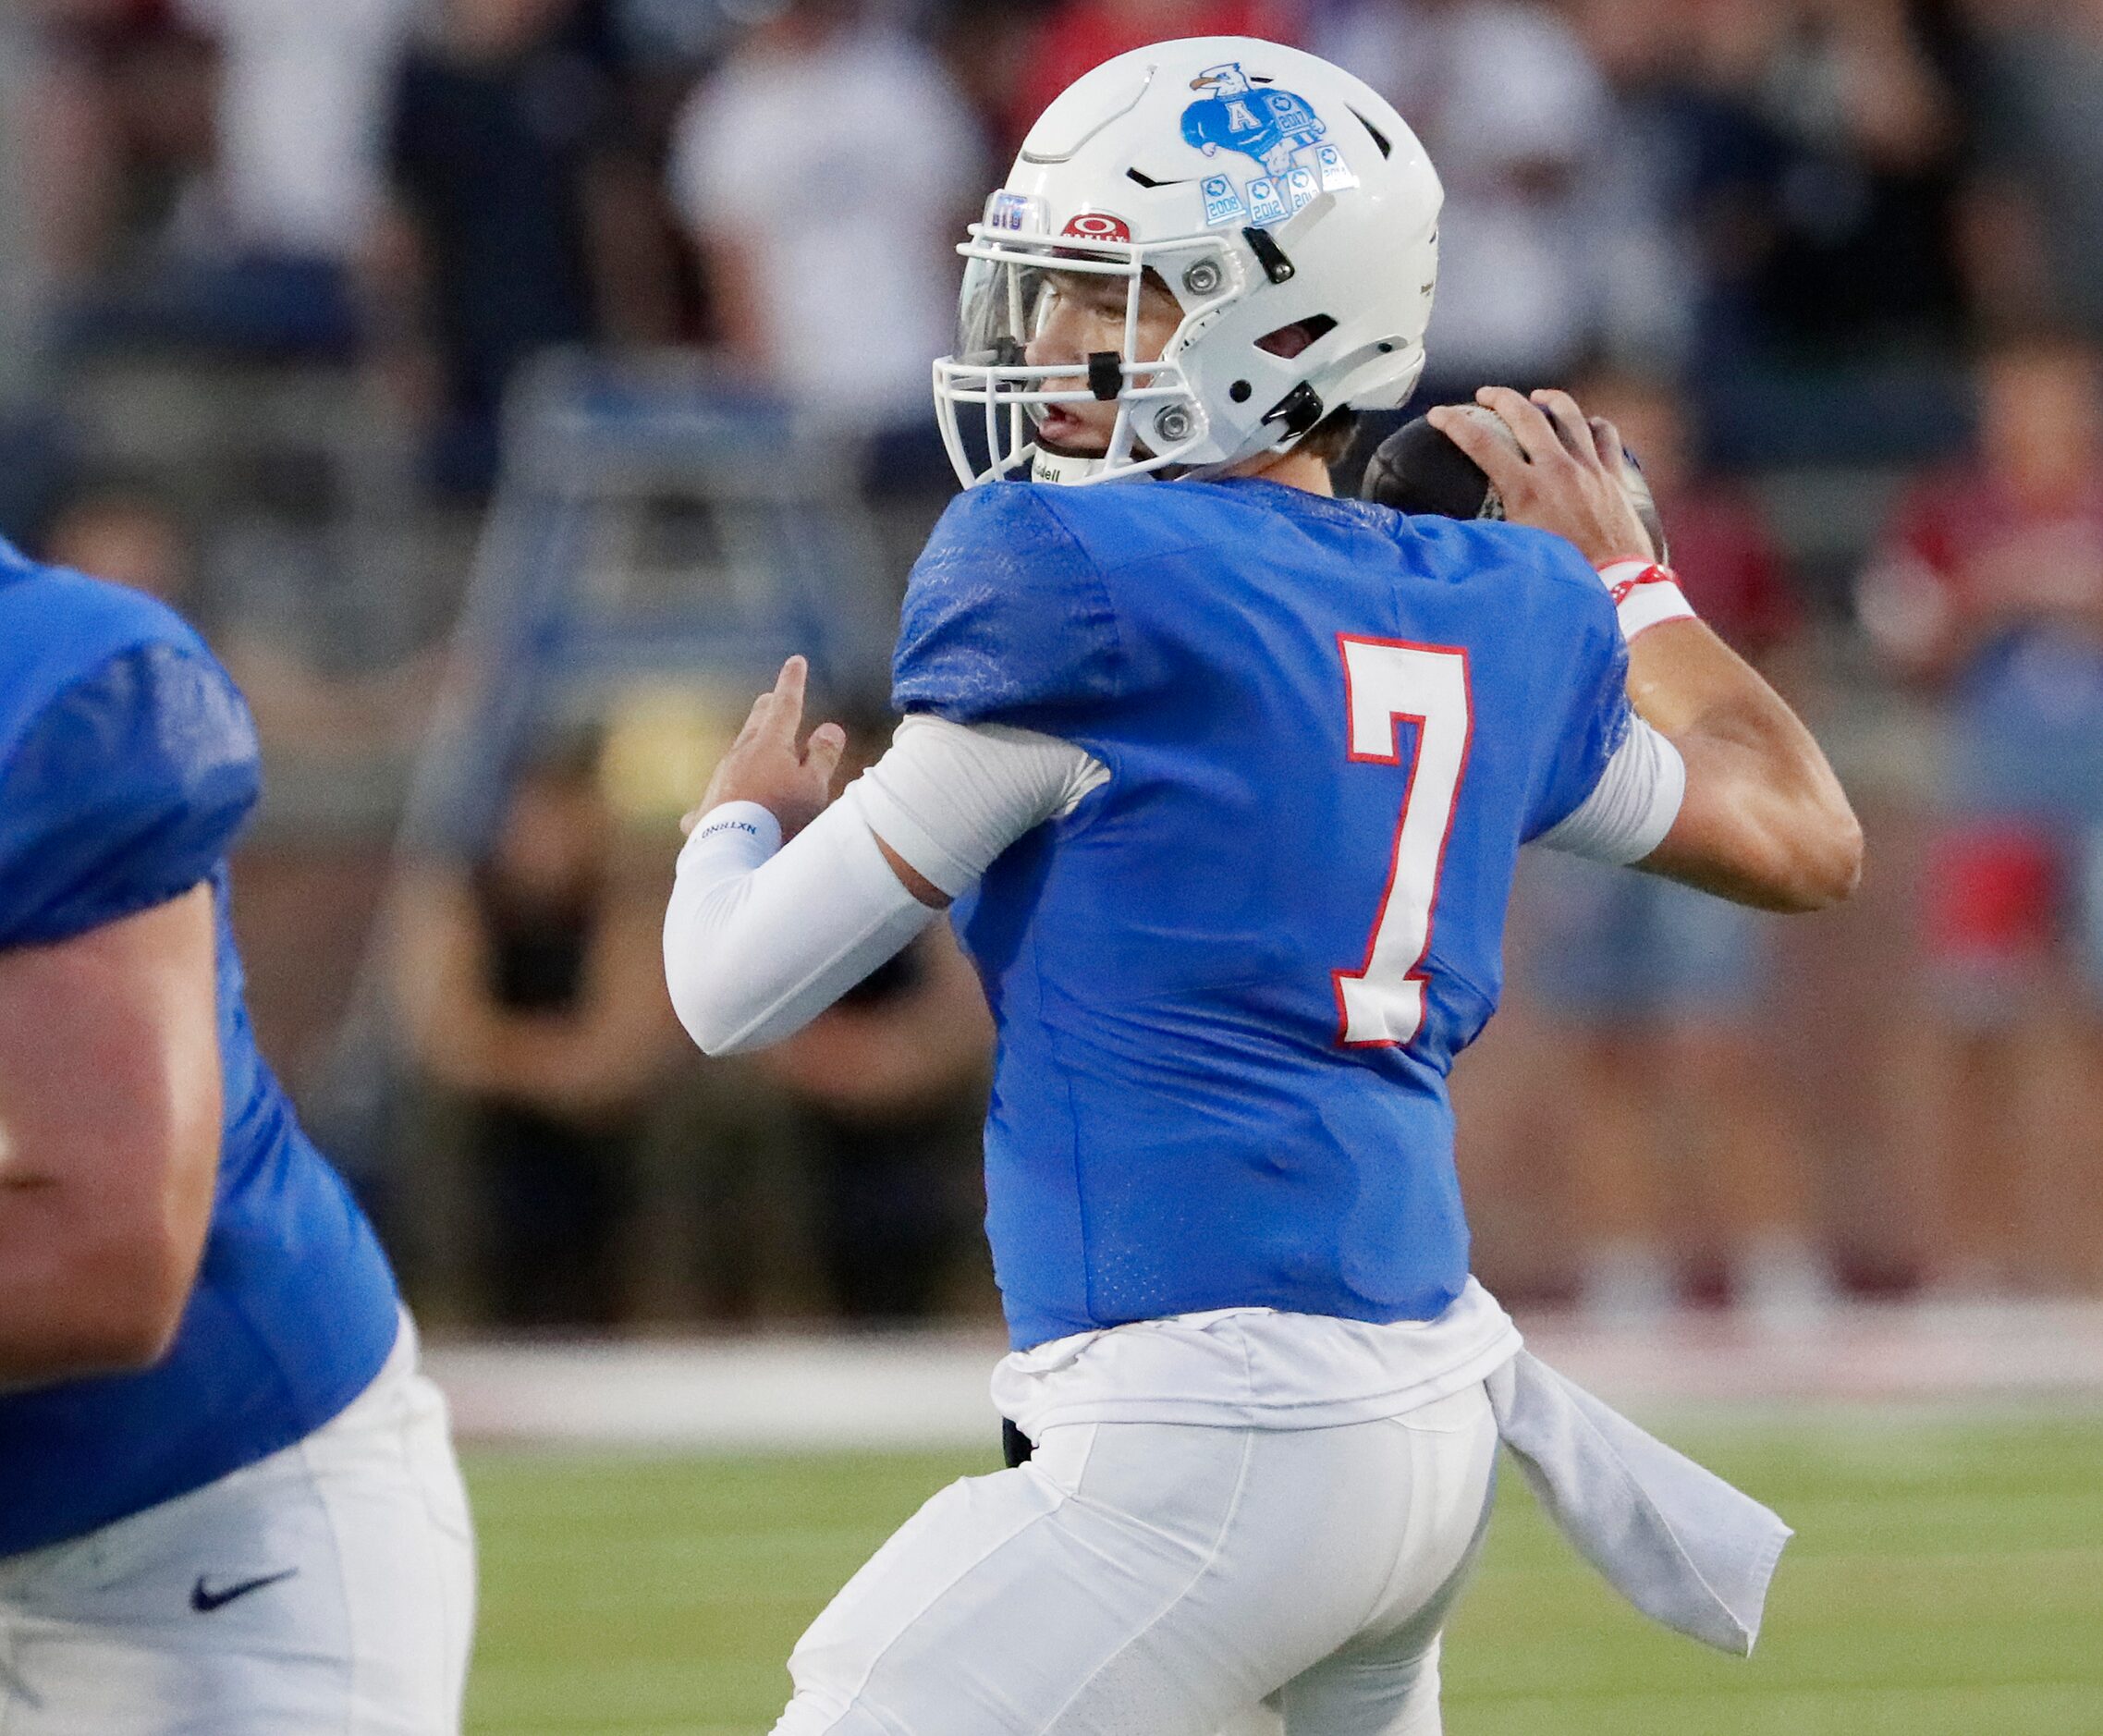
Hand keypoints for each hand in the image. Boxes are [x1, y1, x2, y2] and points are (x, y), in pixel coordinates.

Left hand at [681, 657, 846, 842]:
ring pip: (735, 756)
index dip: (792, 682)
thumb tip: (830, 727)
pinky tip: (706, 812)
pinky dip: (720, 800)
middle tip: (772, 699)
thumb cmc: (782, 820)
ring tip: (753, 748)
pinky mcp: (705, 812)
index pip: (786, 705)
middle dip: (767, 709)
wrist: (735, 856)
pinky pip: (713, 800)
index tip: (796, 661)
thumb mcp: (813, 788)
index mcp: (770, 745)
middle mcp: (739, 757)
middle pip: (756, 724)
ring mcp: (719, 783)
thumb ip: (821, 756)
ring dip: (748, 750)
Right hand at [1428, 387, 1656, 566]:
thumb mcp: (1516, 548)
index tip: (1438, 414)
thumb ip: (1490, 529)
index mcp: (1527, 489)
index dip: (1455, 424)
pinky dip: (1594, 424)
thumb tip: (1459, 530)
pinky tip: (1587, 422)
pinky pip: (1606, 436)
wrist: (1615, 581)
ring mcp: (1589, 468)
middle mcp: (1557, 469)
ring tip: (1538, 395)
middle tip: (1485, 395)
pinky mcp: (1613, 475)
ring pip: (1569, 416)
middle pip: (1525, 416)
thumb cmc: (1563, 572)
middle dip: (1500, 398)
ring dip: (1550, 400)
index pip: (1481, 444)